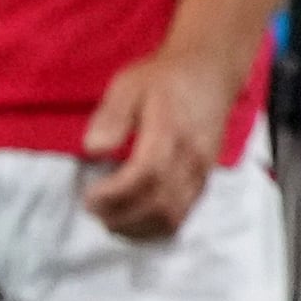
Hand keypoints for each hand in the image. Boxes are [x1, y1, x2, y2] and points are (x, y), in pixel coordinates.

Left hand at [76, 46, 231, 240]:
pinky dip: (155, 227)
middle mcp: (192, 158)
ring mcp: (201, 172)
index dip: (116, 194)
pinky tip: (133, 222)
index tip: (89, 197)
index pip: (147, 175)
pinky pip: (183, 215)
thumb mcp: (129, 84)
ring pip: (173, 216)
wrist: (211, 72)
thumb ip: (112, 115)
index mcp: (172, 132)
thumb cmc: (165, 78)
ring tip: (110, 220)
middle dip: (123, 216)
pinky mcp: (204, 180)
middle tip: (93, 211)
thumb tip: (93, 148)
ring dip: (138, 228)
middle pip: (161, 204)